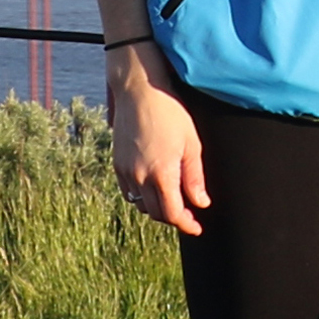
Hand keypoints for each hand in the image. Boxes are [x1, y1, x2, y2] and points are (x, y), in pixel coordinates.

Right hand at [108, 43, 210, 233]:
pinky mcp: (117, 164)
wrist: (140, 90)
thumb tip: (201, 202)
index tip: (197, 227)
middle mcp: (140, 177)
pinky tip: (153, 188)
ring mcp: (126, 172)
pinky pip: (129, 192)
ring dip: (156, 208)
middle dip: (173, 217)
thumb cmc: (171, 112)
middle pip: (156, 213)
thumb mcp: (191, 143)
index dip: (186, 224)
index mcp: (161, 173)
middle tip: (188, 214)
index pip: (173, 213)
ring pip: (141, 205)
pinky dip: (142, 197)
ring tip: (172, 200)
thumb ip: (195, 177)